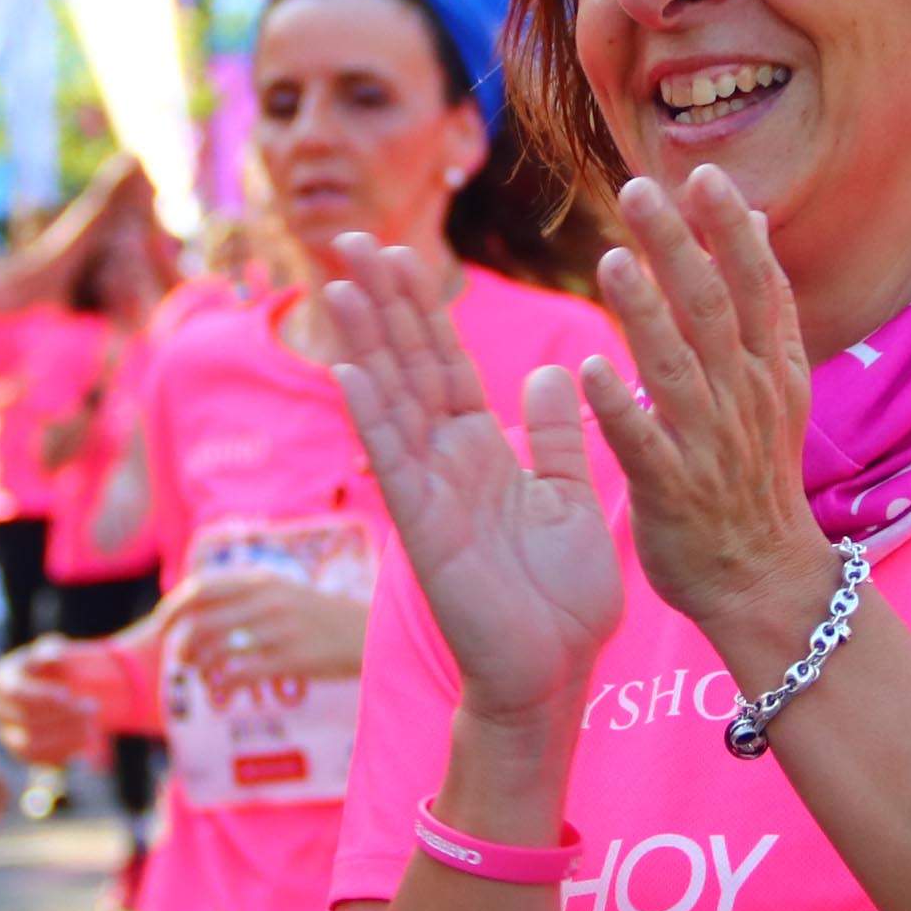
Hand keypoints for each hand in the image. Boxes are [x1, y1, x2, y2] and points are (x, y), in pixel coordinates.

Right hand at [0, 638, 117, 766]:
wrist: (58, 691)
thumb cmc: (55, 666)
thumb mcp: (54, 650)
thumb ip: (52, 649)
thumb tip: (54, 656)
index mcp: (1, 679)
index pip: (15, 692)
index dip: (41, 696)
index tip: (68, 695)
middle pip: (25, 719)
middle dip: (63, 716)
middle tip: (93, 708)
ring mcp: (6, 733)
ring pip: (29, 745)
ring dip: (65, 738)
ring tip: (93, 728)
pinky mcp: (20, 752)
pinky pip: (38, 761)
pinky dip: (63, 754)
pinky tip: (85, 744)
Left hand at [166, 565, 368, 694]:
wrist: (372, 632)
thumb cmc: (324, 616)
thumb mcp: (286, 592)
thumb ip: (249, 595)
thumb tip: (205, 609)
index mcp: (263, 581)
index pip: (202, 588)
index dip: (174, 608)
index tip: (164, 625)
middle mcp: (268, 601)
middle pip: (203, 622)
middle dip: (184, 644)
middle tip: (182, 658)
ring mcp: (280, 631)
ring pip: (218, 650)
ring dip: (201, 667)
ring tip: (202, 676)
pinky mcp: (292, 660)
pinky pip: (242, 674)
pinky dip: (224, 686)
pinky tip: (222, 693)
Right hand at [321, 236, 624, 724]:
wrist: (556, 672)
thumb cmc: (563, 597)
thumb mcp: (570, 496)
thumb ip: (559, 435)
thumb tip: (552, 371)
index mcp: (483, 451)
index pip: (444, 363)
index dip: (420, 308)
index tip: (398, 252)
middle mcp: (447, 463)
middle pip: (407, 366)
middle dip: (381, 304)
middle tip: (351, 238)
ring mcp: (430, 494)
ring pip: (392, 403)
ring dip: (365, 344)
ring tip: (340, 284)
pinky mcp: (425, 531)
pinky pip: (396, 464)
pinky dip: (373, 418)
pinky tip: (351, 373)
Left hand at [579, 171, 838, 669]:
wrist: (765, 579)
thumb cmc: (756, 474)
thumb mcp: (775, 384)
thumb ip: (760, 304)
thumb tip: (753, 220)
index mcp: (769, 369)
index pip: (756, 286)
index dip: (730, 231)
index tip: (704, 175)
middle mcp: (744, 398)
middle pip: (712, 310)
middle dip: (678, 249)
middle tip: (640, 192)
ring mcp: (710, 444)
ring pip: (677, 368)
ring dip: (646, 314)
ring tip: (613, 261)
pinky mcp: (673, 491)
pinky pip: (644, 443)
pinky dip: (621, 407)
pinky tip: (591, 371)